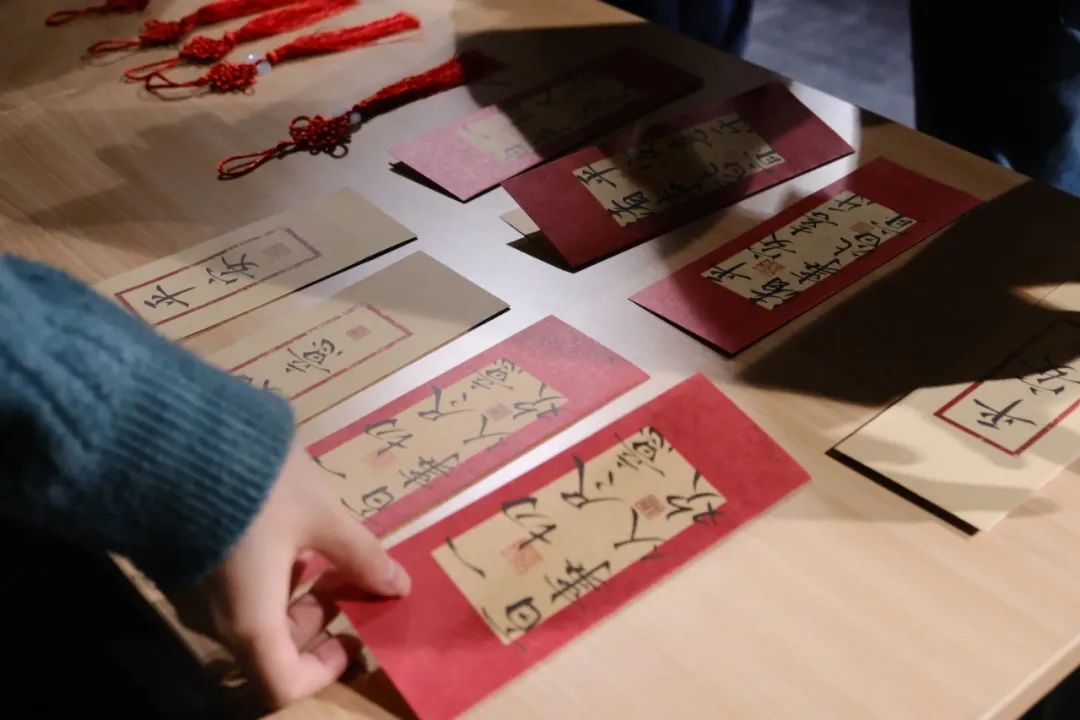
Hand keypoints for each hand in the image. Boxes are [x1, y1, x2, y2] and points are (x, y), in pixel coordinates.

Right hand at [191, 443, 410, 707]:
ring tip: (316, 549)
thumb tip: (397, 585)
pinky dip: (261, 577)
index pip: (284, 684)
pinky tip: (279, 532)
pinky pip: (226, 590)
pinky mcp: (179, 562)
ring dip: (288, 594)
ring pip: (247, 616)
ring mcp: (190, 593)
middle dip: (311, 622)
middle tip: (341, 581)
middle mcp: (214, 619)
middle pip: (267, 649)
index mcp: (250, 621)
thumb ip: (360, 555)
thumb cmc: (256, 487)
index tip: (350, 638)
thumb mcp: (321, 516)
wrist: (169, 439)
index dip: (324, 670)